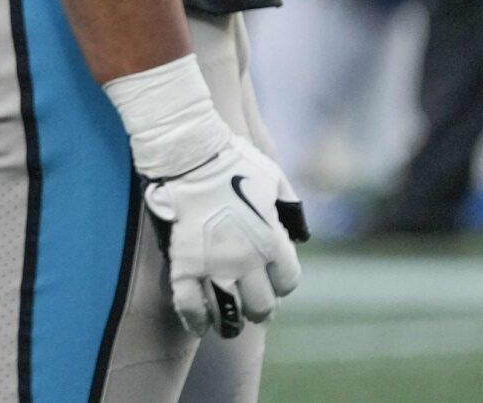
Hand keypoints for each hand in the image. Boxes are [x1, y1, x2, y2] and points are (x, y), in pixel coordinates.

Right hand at [143, 134, 306, 337]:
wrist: (189, 154)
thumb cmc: (233, 161)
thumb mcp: (275, 180)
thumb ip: (289, 208)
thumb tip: (298, 232)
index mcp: (272, 242)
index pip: (287, 282)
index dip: (281, 284)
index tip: (272, 281)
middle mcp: (247, 260)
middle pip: (261, 305)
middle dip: (259, 309)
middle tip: (252, 310)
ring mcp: (213, 265)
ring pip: (228, 311)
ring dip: (230, 324)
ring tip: (227, 328)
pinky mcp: (184, 264)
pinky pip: (190, 303)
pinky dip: (195, 320)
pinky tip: (198, 328)